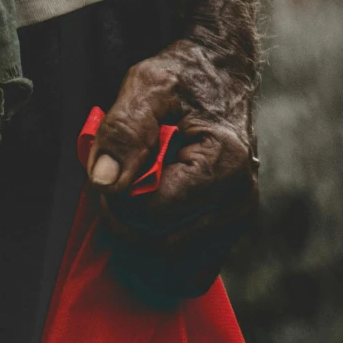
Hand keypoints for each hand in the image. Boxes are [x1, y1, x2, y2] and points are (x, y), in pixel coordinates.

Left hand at [86, 32, 256, 295]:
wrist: (221, 72)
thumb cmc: (183, 76)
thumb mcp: (148, 85)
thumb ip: (124, 131)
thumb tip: (104, 183)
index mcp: (224, 164)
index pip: (158, 212)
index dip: (119, 201)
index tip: (103, 174)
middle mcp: (239, 201)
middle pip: (166, 245)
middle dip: (126, 224)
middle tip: (109, 187)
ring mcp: (237, 221)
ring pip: (178, 266)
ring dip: (140, 244)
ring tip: (127, 200)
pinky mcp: (228, 232)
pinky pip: (191, 270)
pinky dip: (160, 258)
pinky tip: (143, 224)